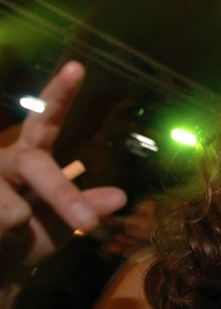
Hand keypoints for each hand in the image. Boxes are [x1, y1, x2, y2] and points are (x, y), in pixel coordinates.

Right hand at [0, 61, 126, 268]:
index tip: (77, 67)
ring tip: (10, 236)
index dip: (58, 94)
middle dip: (64, 198)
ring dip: (19, 229)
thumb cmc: (25, 242)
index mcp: (30, 157)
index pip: (46, 120)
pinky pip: (1, 222)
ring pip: (11, 207)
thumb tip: (121, 196)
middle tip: (88, 223)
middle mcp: (3, 160)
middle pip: (35, 166)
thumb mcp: (62, 227)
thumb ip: (86, 209)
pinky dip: (2, 239)